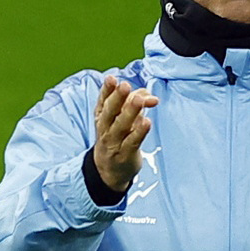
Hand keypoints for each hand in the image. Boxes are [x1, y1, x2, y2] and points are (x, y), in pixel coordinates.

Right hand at [92, 75, 154, 197]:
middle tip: (125, 85)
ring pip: (121, 126)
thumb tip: (148, 94)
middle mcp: (105, 130)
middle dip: (117, 98)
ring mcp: (114, 143)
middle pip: (110, 112)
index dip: (107, 90)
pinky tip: (146, 122)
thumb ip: (133, 104)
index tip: (112, 78)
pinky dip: (139, 132)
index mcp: (101, 118)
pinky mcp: (125, 155)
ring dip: (130, 112)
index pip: (103, 102)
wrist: (108, 172)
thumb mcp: (120, 120)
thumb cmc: (117, 140)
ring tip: (140, 100)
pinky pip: (132, 142)